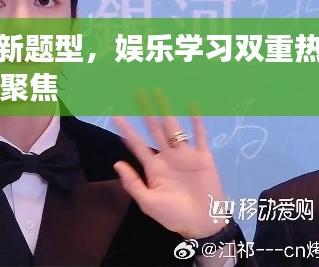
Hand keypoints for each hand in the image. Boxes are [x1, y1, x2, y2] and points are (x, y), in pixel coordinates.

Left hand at [112, 90, 222, 238]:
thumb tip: (116, 163)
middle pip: (154, 131)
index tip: (116, 115)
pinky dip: (197, 121)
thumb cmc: (172, 215)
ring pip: (174, 129)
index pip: (136, 144)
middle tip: (138, 94)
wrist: (202, 224)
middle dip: (146, 113)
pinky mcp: (203, 158)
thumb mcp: (147, 202)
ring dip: (168, 112)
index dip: (127, 130)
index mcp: (153, 168)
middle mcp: (168, 157)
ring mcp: (185, 156)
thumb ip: (132, 183)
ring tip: (160, 94)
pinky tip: (192, 106)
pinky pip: (200, 136)